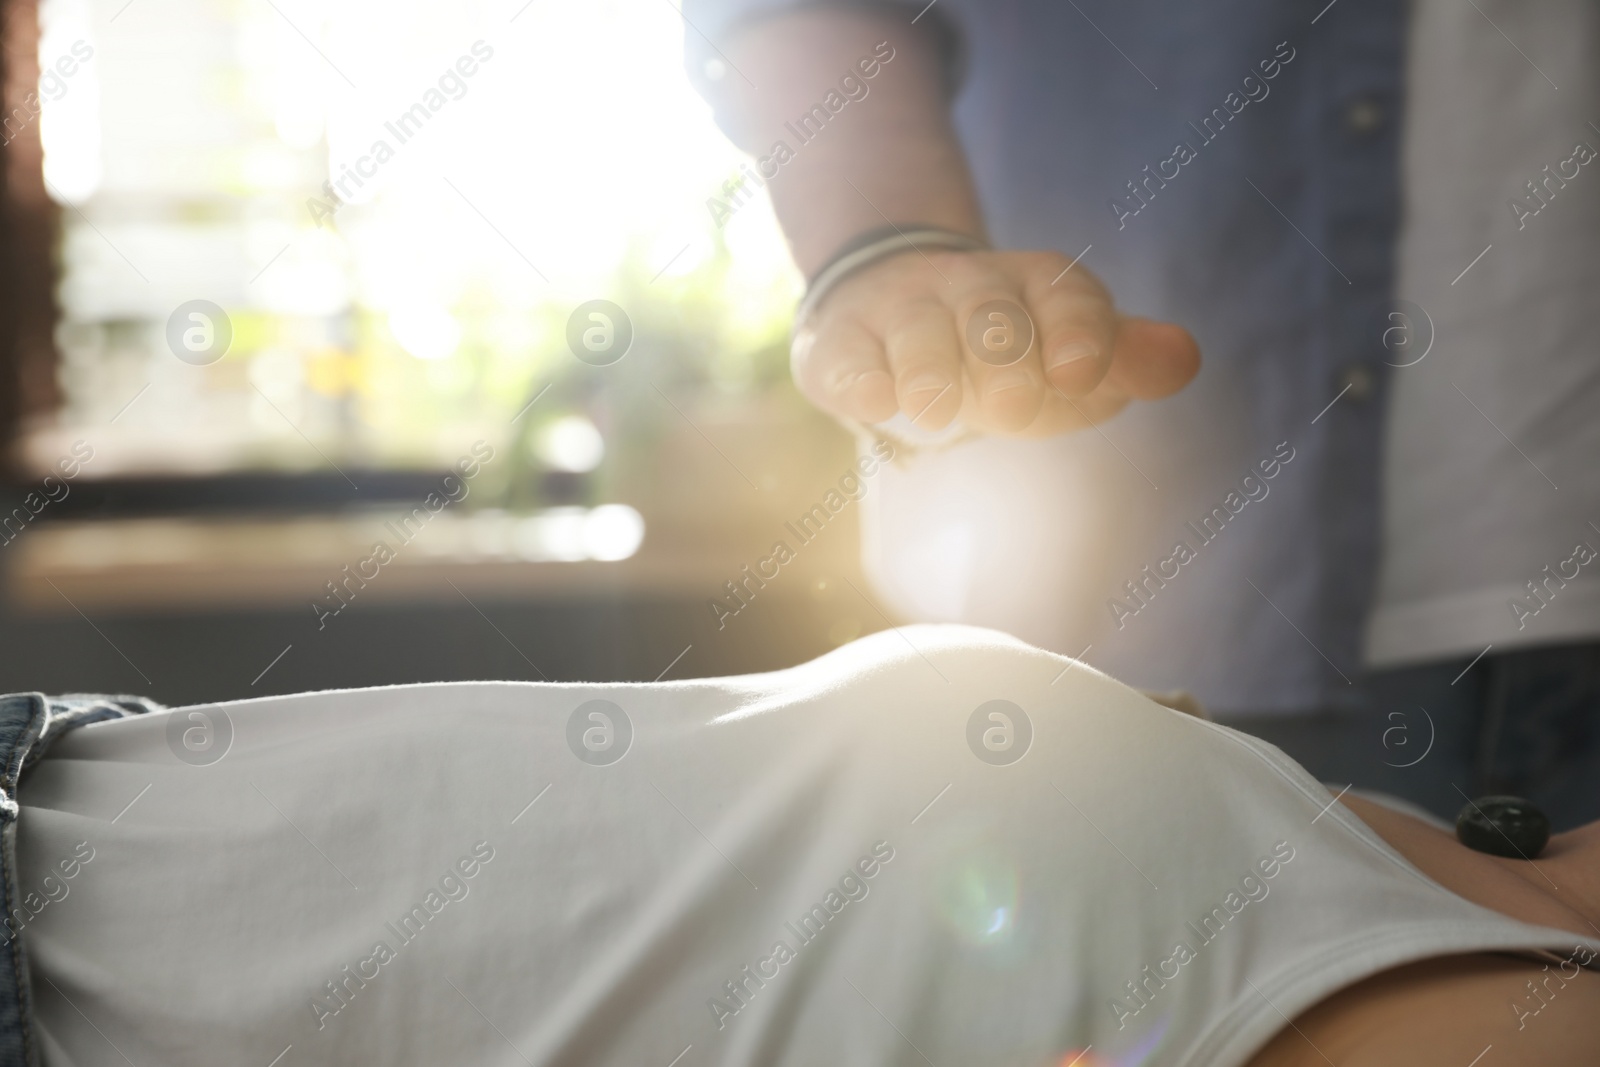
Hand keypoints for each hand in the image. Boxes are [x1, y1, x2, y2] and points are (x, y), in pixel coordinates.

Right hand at [790, 249, 1200, 435]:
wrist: (892, 315)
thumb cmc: (1002, 352)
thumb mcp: (1068, 357)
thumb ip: (1126, 360)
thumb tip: (1185, 358)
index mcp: (1035, 286)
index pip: (1067, 296)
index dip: (1077, 331)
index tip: (1082, 373)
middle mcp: (967, 287)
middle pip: (989, 312)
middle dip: (1001, 358)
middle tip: (1011, 409)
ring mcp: (899, 311)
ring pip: (916, 330)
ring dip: (928, 368)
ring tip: (937, 412)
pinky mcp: (840, 344)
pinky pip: (845, 353)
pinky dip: (856, 374)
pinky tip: (871, 398)